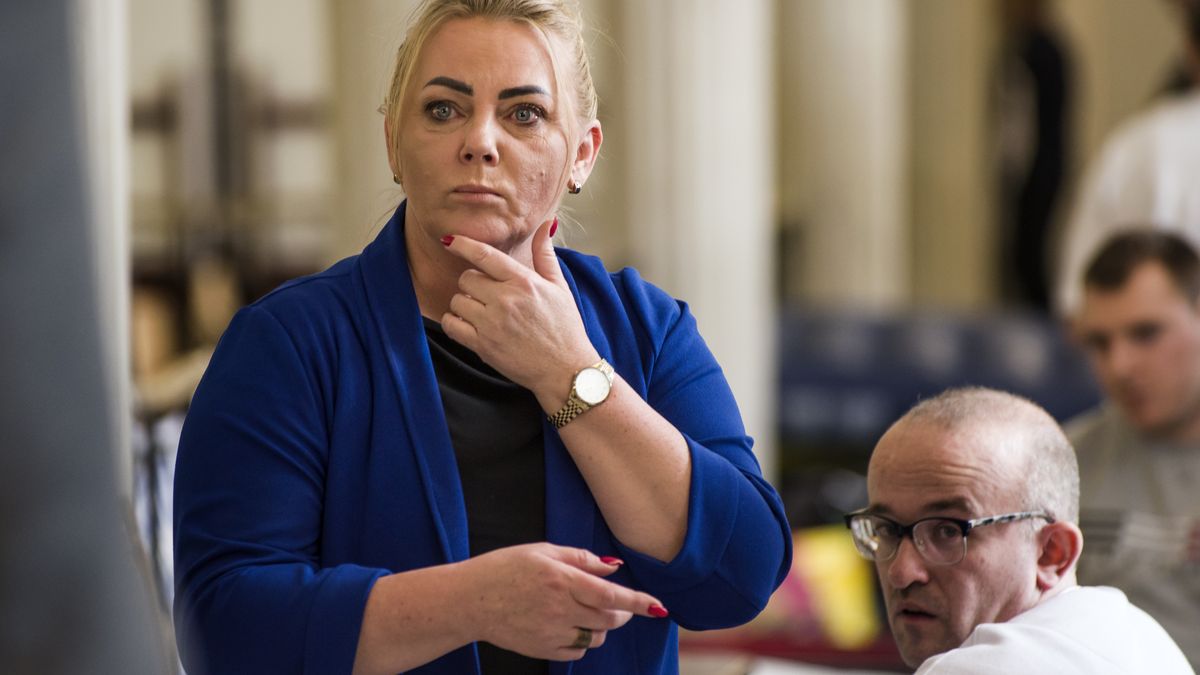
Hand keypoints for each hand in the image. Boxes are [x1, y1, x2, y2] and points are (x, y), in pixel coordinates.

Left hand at [440, 220, 597, 405]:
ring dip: (464, 304)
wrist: (565, 370)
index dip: (463, 244)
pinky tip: (469, 325)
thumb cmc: (565, 328)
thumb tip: (548, 224)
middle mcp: (505, 300)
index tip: (450, 240)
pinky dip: (455, 323)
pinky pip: (452, 325)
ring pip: (457, 301)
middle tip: (488, 295)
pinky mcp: (483, 346)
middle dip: (473, 284)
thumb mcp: (560, 287)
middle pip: (467, 279)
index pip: (484, 255)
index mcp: (523, 282)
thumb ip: (546, 255)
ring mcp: (492, 324)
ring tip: (482, 312)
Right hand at [459, 543, 666, 660]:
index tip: (659, 607)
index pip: (611, 594)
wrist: (469, 600)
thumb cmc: (503, 569)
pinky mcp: (543, 649)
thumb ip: (581, 559)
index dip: (638, 602)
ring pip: (597, 636)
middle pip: (609, 618)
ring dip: (601, 625)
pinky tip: (567, 625)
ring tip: (583, 610)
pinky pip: (577, 649)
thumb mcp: (542, 551)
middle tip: (618, 604)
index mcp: (561, 580)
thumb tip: (613, 567)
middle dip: (622, 612)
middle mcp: (560, 608)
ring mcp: (551, 632)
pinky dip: (582, 639)